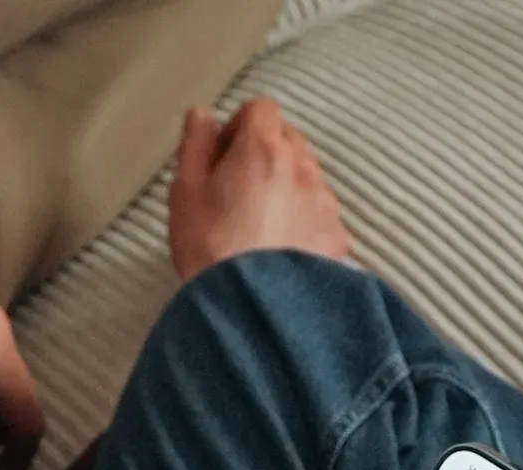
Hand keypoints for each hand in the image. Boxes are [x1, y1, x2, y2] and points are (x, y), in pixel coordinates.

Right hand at [168, 98, 353, 280]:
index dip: (240, 127)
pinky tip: (283, 249)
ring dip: (288, 187)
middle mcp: (303, 167)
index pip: (261, 109)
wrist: (250, 308)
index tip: (224, 154)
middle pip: (289, 140)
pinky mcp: (337, 237)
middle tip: (240, 190)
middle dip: (266, 154)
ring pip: (308, 177)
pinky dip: (305, 222)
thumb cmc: (210, 248)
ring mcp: (325, 203)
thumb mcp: (185, 191)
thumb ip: (195, 144)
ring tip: (262, 225)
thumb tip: (203, 115)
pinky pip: (321, 215)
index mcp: (263, 148)